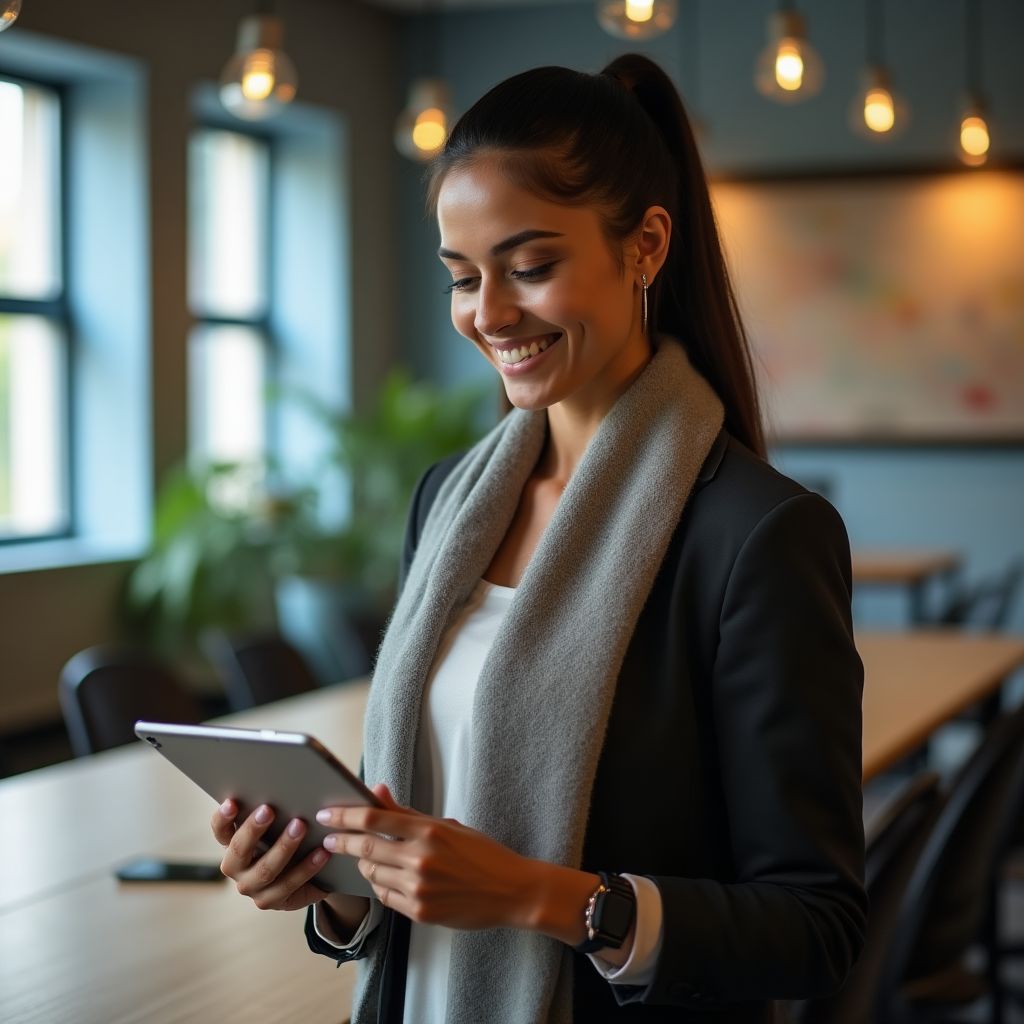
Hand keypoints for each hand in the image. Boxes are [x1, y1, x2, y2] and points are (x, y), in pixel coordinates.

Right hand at [211, 798, 334, 911]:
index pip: (221, 830)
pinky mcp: (271, 901)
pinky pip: (290, 884)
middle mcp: (236, 867)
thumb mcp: (278, 823)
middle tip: (269, 809)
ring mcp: (252, 887)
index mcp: (232, 843)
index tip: (232, 801)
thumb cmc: (286, 836)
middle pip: (238, 850)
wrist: (305, 872)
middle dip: (253, 829)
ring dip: (283, 847)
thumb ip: (274, 806)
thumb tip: (287, 777)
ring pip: (265, 869)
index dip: (223, 818)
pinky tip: (322, 852)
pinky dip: (307, 867)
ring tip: (300, 826)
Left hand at [316, 783, 539, 930]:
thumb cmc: (482, 853)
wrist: (511, 891)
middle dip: (341, 841)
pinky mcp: (420, 913)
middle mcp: (421, 860)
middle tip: (328, 837)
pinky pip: (386, 897)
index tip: (326, 812)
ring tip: (366, 856)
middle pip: (365, 848)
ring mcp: (419, 889)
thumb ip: (408, 813)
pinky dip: (380, 885)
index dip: (345, 815)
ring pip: (372, 874)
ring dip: (364, 863)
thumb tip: (377, 791)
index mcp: (429, 831)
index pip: (374, 819)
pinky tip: (385, 877)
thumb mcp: (447, 826)